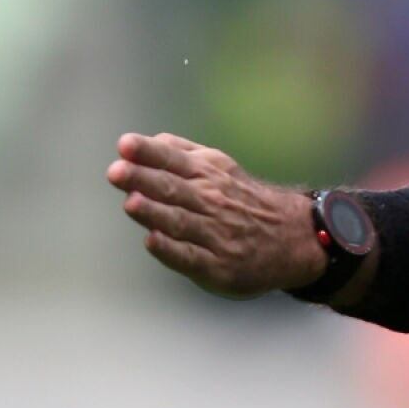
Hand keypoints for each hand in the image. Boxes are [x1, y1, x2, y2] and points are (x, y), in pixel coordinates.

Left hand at [106, 132, 325, 297]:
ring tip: (131, 202)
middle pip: (172, 189)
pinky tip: (153, 241)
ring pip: (179, 221)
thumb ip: (182, 153)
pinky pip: (190, 256)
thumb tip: (147, 142)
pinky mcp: (217, 265)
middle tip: (116, 172)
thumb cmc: (243, 201)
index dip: (148, 153)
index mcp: (209, 174)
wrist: (292, 238)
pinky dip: (171, 249)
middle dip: (143, 179)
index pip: (173, 160)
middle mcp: (211, 201)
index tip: (125, 145)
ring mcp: (214, 234)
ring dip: (154, 212)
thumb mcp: (220, 167)